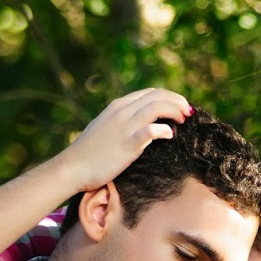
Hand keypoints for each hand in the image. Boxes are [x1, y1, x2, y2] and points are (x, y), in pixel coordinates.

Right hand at [57, 88, 193, 191]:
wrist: (72, 167)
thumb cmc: (89, 153)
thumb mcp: (105, 129)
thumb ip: (121, 122)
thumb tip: (139, 125)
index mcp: (118, 106)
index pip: (150, 93)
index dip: (169, 97)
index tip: (179, 107)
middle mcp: (122, 112)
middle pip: (157, 96)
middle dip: (177, 101)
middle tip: (188, 112)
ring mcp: (124, 127)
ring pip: (157, 107)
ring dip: (174, 111)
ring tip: (184, 120)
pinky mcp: (127, 145)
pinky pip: (150, 131)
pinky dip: (163, 130)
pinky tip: (170, 135)